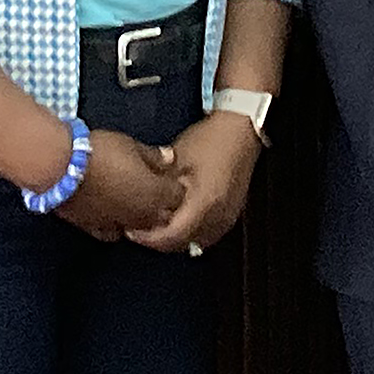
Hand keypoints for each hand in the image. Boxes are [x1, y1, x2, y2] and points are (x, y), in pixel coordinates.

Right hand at [51, 129, 181, 239]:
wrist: (61, 167)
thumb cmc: (101, 151)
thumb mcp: (131, 145)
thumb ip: (154, 156)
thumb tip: (170, 159)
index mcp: (156, 195)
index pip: (178, 196)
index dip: (174, 185)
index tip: (168, 175)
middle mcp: (142, 216)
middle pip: (163, 217)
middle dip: (162, 205)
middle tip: (153, 188)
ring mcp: (119, 226)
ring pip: (140, 228)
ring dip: (141, 217)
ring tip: (133, 201)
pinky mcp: (96, 230)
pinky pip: (113, 232)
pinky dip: (117, 225)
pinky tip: (112, 213)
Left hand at [128, 111, 264, 254]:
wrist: (241, 129)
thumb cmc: (210, 139)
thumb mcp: (176, 159)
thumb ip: (159, 186)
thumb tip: (140, 203)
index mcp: (205, 202)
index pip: (173, 236)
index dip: (150, 238)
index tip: (133, 232)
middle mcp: (219, 216)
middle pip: (183, 243)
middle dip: (160, 240)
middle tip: (140, 229)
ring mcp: (227, 217)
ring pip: (195, 241)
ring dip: (176, 238)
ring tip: (157, 224)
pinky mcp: (231, 214)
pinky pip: (208, 233)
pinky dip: (191, 232)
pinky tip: (179, 220)